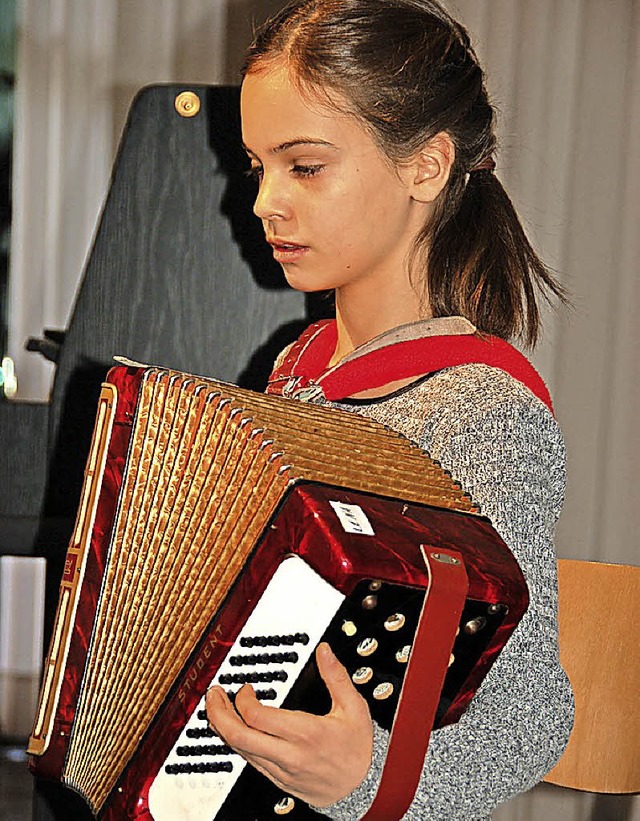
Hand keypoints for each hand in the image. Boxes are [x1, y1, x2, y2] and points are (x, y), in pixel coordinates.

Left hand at [205, 642, 372, 807]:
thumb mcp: (354, 707)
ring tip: (217, 708)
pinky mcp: (279, 780)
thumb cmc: (359, 749)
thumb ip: (336, 677)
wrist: (364, 789)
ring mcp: (281, 770)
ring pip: (241, 751)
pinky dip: (238, 743)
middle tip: (213, 695)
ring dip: (224, 728)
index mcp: (304, 734)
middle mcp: (288, 755)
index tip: (246, 688)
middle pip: (239, 736)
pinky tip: (235, 730)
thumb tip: (324, 651)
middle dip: (218, 714)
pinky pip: (251, 762)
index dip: (243, 699)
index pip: (257, 717)